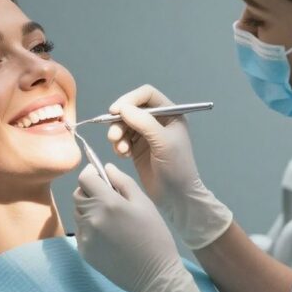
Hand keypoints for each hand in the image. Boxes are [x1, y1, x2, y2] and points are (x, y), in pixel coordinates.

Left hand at [73, 163, 220, 291]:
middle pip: (78, 195)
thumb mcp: (144, 203)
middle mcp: (91, 218)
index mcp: (107, 203)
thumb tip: (105, 167)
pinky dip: (89, 228)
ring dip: (88, 209)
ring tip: (110, 218)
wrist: (154, 275)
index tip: (99, 175)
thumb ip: (122, 181)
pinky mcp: (84, 252)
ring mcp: (85, 237)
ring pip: (78, 213)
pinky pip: (80, 232)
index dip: (91, 173)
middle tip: (107, 197)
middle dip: (89, 191)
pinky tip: (108, 235)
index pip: (84, 178)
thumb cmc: (154, 235)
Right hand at [106, 85, 233, 249]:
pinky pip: (122, 139)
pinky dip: (119, 145)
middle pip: (132, 109)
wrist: (177, 197)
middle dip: (120, 121)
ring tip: (121, 150)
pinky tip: (123, 156)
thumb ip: (143, 122)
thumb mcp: (163, 142)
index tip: (115, 110)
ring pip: (124, 124)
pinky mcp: (138, 148)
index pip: (146, 95)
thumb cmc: (176, 167)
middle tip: (114, 137)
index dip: (130, 100)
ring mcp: (147, 135)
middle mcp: (158, 121)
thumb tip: (122, 108)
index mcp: (170, 114)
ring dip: (118, 135)